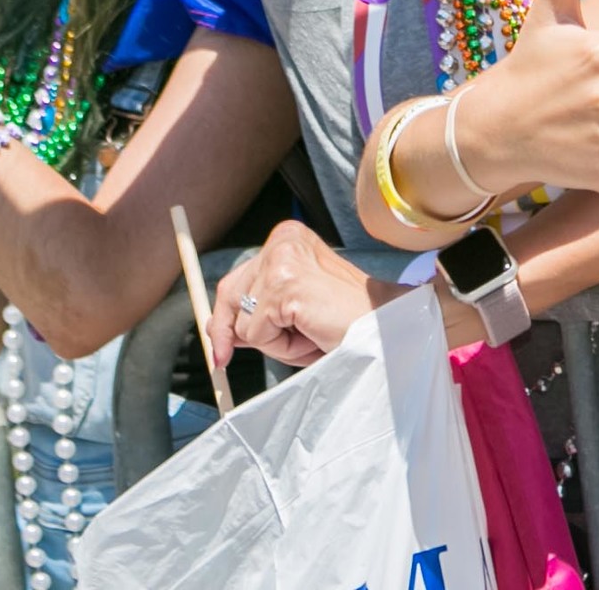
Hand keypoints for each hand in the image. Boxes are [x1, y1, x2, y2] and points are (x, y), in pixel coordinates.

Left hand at [208, 219, 396, 368]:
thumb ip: (256, 312)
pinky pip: (257, 334)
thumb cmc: (345, 321)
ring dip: (272, 341)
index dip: (225, 318)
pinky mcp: (286, 286)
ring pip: (244, 322)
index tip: (221, 351)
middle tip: (233, 360)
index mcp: (287, 238)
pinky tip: (311, 335)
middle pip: (230, 295)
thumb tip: (215, 329)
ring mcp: (283, 261)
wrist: (383, 327)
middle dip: (235, 332)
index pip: (235, 279)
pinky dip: (281, 346)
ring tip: (309, 333)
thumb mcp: (293, 311)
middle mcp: (282, 240)